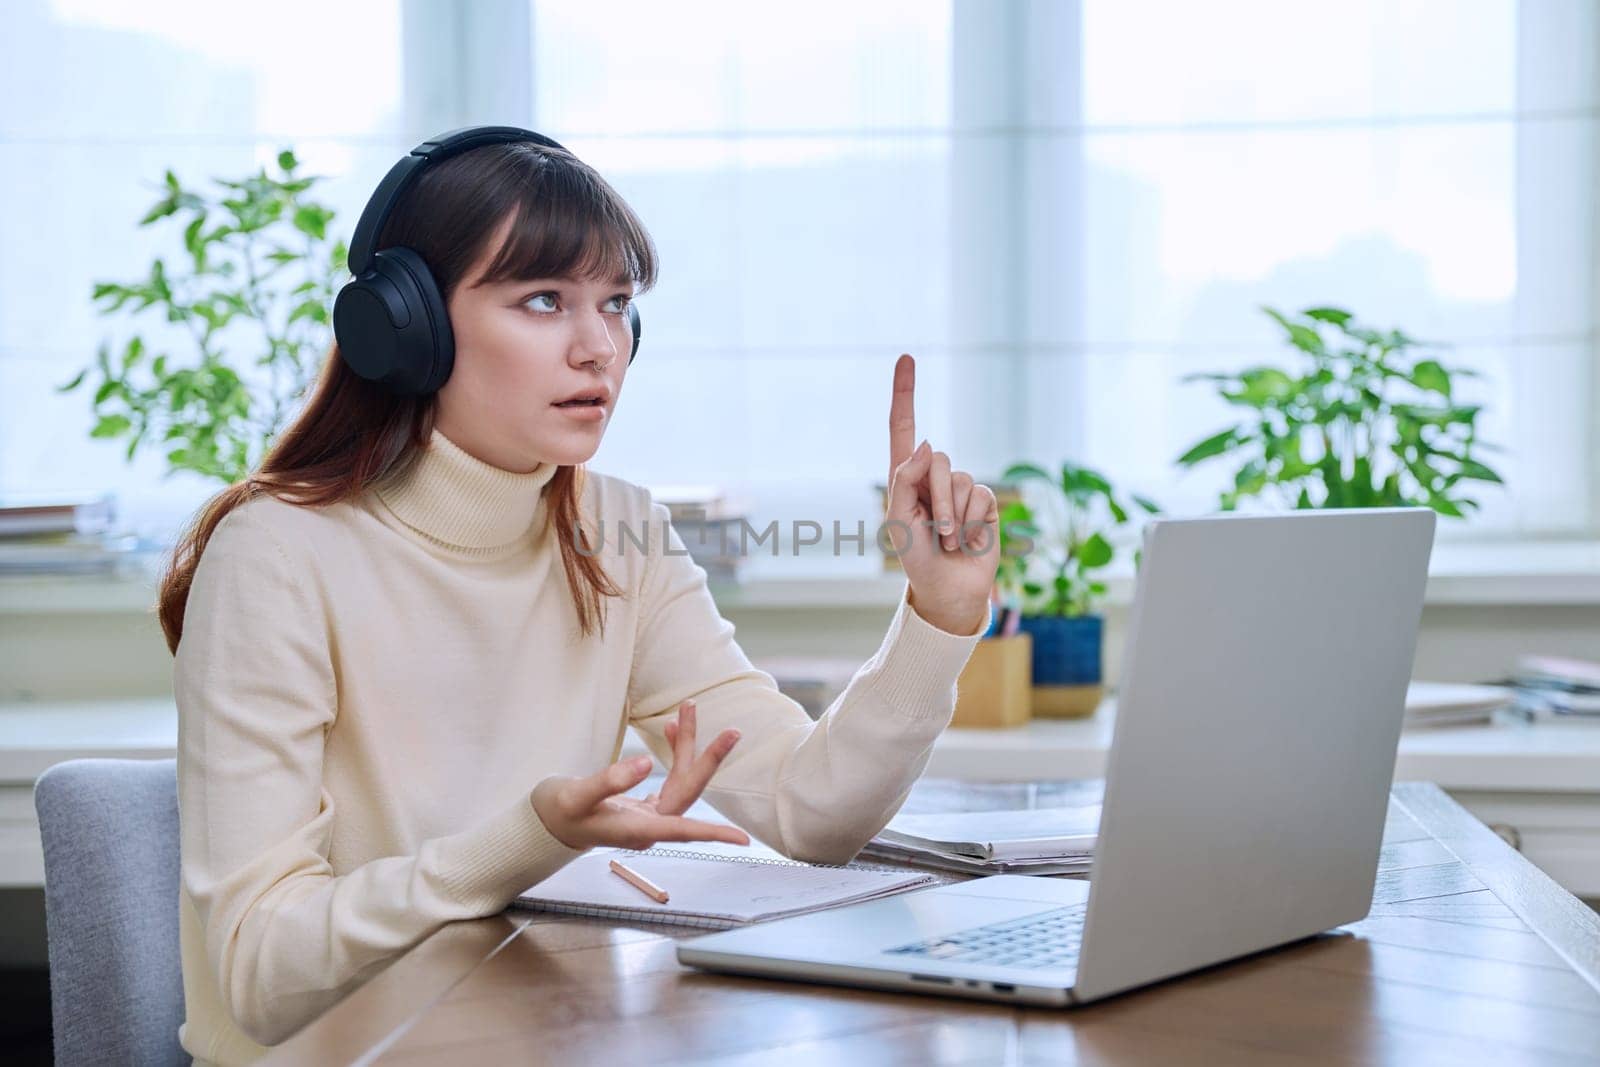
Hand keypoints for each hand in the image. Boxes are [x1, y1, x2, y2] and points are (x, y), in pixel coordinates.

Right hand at [530, 700, 750, 851]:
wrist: (545, 823)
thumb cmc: (558, 813)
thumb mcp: (577, 795)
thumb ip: (610, 780)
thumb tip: (645, 764)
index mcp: (637, 830)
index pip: (683, 829)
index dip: (713, 834)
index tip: (743, 841)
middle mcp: (650, 826)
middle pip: (688, 790)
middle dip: (709, 759)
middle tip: (733, 732)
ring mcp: (649, 817)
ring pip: (680, 780)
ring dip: (687, 746)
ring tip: (687, 709)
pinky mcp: (644, 807)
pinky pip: (669, 779)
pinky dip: (674, 753)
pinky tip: (671, 730)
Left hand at [884, 353, 999, 634]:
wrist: (947, 589)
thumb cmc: (916, 557)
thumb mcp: (899, 519)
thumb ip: (906, 479)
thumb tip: (929, 442)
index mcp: (905, 476)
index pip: (903, 428)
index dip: (905, 393)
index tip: (906, 357)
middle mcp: (934, 476)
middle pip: (937, 458)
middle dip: (935, 498)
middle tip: (935, 532)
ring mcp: (962, 487)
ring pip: (959, 479)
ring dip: (953, 516)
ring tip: (949, 541)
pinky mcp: (986, 501)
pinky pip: (981, 495)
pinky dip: (972, 522)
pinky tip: (969, 540)